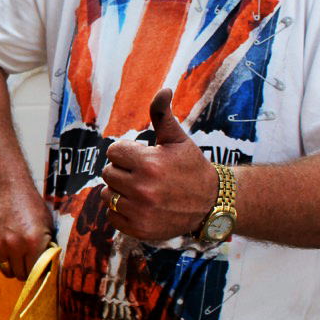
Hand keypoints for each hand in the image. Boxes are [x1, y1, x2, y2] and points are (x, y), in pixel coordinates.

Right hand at [0, 180, 53, 279]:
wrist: (7, 188)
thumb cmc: (31, 206)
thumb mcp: (47, 225)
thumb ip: (47, 247)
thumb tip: (49, 268)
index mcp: (34, 241)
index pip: (36, 273)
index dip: (39, 273)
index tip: (39, 271)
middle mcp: (15, 245)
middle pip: (20, 274)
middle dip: (25, 270)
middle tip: (26, 261)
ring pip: (6, 271)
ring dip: (12, 267)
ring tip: (15, 256)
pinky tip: (4, 251)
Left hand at [101, 88, 214, 240]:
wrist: (211, 203)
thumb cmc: (191, 167)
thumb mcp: (178, 139)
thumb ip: (162, 115)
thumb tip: (163, 89)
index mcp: (149, 163)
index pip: (113, 152)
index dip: (126, 152)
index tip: (142, 157)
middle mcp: (142, 189)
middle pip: (108, 173)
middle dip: (123, 171)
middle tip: (143, 174)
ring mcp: (140, 211)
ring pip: (107, 195)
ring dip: (120, 191)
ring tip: (141, 190)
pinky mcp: (139, 229)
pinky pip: (112, 216)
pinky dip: (121, 211)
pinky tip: (140, 206)